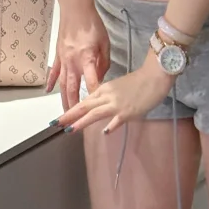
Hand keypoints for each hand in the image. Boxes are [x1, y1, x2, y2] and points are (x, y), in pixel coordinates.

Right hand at [45, 4, 109, 110]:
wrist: (76, 9)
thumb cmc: (93, 24)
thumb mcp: (105, 42)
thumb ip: (104, 62)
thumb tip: (100, 76)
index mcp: (87, 58)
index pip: (91, 82)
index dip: (94, 96)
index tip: (97, 108)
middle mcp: (73, 61)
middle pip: (73, 89)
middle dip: (74, 106)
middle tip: (74, 121)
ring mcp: (63, 59)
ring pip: (62, 84)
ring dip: (63, 99)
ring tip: (64, 113)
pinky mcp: (58, 54)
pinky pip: (54, 71)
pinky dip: (51, 82)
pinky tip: (48, 91)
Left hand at [56, 51, 173, 134]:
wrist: (154, 76)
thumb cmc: (138, 82)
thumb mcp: (118, 88)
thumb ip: (107, 98)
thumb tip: (98, 109)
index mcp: (103, 89)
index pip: (83, 102)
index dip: (70, 111)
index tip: (58, 119)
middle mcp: (106, 96)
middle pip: (84, 106)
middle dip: (68, 116)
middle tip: (54, 123)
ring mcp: (116, 104)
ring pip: (95, 113)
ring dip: (81, 122)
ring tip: (69, 130)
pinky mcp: (128, 111)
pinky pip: (117, 119)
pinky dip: (110, 125)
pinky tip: (104, 132)